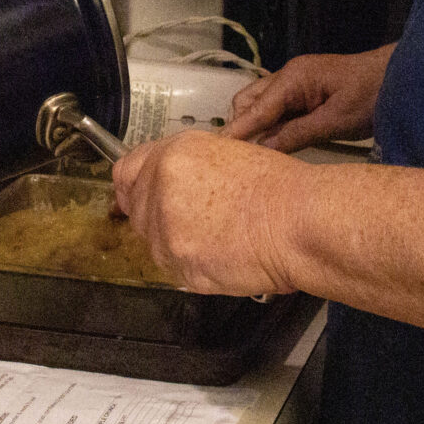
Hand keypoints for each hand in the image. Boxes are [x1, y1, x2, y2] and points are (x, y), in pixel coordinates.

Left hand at [112, 130, 301, 296]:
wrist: (297, 221)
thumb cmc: (279, 189)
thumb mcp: (224, 155)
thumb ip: (184, 167)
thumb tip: (165, 182)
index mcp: (173, 155)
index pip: (126, 172)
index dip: (135, 188)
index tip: (140, 197)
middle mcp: (161, 186)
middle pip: (137, 210)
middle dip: (159, 218)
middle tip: (195, 222)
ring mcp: (166, 227)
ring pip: (153, 243)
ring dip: (176, 244)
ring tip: (216, 237)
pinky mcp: (178, 261)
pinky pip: (172, 268)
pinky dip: (191, 266)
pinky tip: (220, 253)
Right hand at [218, 44, 394, 151]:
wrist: (400, 78)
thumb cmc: (372, 96)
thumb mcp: (335, 121)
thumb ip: (297, 135)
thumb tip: (263, 150)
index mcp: (294, 78)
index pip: (256, 108)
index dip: (237, 130)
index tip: (217, 151)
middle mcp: (288, 76)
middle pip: (248, 101)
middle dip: (241, 126)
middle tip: (239, 157)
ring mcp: (296, 82)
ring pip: (260, 104)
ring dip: (255, 125)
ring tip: (252, 154)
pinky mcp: (305, 92)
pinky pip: (277, 107)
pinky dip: (269, 124)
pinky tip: (272, 143)